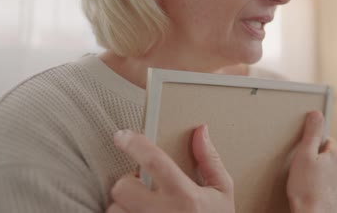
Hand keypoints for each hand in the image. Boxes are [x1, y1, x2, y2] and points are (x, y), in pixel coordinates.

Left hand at [106, 126, 234, 212]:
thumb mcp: (222, 192)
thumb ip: (210, 160)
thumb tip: (201, 130)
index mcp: (185, 196)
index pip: (153, 161)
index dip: (134, 144)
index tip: (122, 136)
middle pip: (122, 187)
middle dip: (128, 184)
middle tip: (141, 188)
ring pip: (114, 210)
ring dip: (123, 208)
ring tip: (142, 210)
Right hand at [287, 111, 336, 212]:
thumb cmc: (306, 188)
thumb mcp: (304, 155)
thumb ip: (311, 133)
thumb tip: (316, 114)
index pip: (326, 140)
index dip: (313, 146)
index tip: (305, 154)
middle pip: (329, 156)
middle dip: (317, 160)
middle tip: (302, 169)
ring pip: (330, 172)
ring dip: (321, 174)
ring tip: (306, 182)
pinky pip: (330, 186)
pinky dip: (323, 187)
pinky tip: (312, 192)